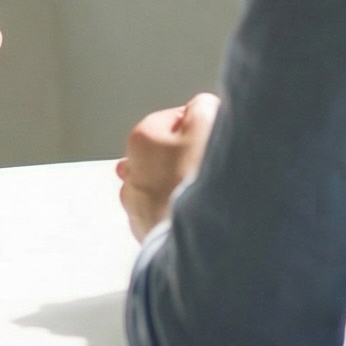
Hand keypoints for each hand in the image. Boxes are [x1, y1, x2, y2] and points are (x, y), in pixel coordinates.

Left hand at [117, 92, 219, 240]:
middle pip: (168, 152)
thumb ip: (203, 106)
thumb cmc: (197, 180)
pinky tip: (196, 214)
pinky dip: (178, 211)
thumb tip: (202, 107)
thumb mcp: (207, 124)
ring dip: (182, 186)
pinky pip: (165, 213)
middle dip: (190, 156)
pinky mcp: (146, 232)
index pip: (178, 119)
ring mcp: (136, 205)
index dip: (203, 127)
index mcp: (142, 139)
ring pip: (165, 184)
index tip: (215, 139)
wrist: (197, 239)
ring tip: (203, 194)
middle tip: (211, 168)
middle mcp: (131, 172)